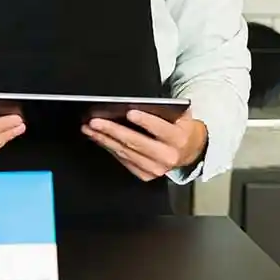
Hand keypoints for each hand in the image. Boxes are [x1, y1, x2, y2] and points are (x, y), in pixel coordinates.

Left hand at [84, 109, 206, 180]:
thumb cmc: (180, 129)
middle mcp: (168, 157)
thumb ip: (163, 111)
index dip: (145, 121)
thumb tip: (136, 104)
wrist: (190, 151)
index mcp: (179, 139)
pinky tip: (99, 139)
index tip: (129, 113)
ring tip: (89, 129)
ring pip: (126, 152)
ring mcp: (156, 169)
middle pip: (136, 143)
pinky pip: (123, 160)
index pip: (161, 129)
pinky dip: (110, 148)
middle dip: (113, 131)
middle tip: (95, 122)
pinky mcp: (146, 175)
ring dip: (104, 140)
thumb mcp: (180, 116)